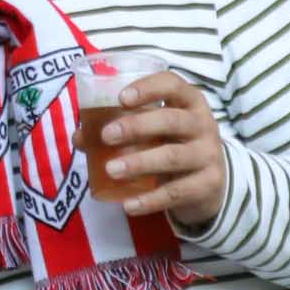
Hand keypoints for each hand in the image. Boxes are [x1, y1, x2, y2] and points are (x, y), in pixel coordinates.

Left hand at [97, 70, 226, 227]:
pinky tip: (128, 205)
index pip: (172, 85)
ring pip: (172, 157)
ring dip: (139, 163)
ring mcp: (209, 155)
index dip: (148, 88)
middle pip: (172, 120)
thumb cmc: (174, 145)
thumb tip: (80, 136)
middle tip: (106, 136)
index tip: (121, 98)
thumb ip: (122, 128)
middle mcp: (203, 125)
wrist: (210, 183)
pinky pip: (176, 192)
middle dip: (137, 126)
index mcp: (188, 103)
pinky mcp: (208, 185)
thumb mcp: (155, 132)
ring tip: (110, 170)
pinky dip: (150, 200)